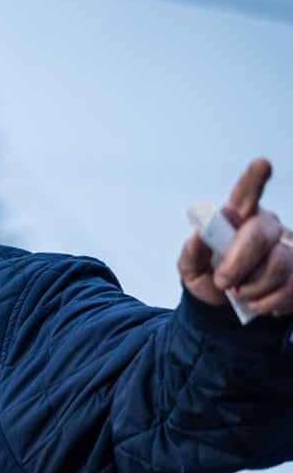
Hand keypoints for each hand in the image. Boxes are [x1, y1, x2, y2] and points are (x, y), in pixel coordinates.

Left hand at [179, 158, 292, 316]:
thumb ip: (191, 254)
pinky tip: (257, 301)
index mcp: (238, 219)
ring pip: (278, 265)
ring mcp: (288, 247)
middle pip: (260, 234)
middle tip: (223, 283)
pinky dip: (266, 303)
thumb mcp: (190, 270)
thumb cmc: (208, 279)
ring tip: (239, 293)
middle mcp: (267, 226)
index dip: (254, 179)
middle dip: (237, 265)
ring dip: (251, 289)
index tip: (261, 163)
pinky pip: (290, 287)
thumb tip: (197, 235)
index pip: (245, 195)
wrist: (226, 308)